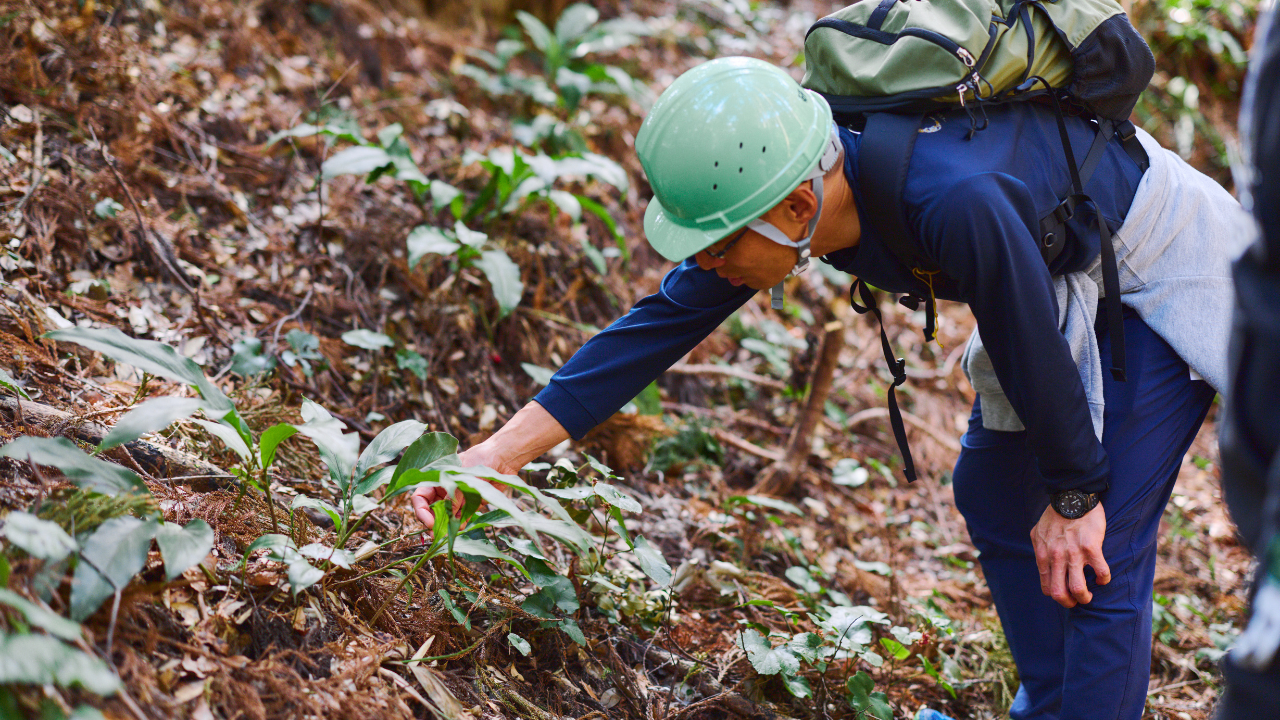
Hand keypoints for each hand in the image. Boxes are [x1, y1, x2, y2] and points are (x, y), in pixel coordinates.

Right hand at [409, 401, 569, 530]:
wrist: (503, 458)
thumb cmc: (480, 460)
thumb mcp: (462, 478)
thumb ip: (454, 497)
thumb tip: (448, 517)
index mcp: (437, 479)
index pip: (420, 497)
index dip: (421, 511)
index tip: (430, 523)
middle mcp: (444, 489)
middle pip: (430, 509)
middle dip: (432, 522)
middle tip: (437, 534)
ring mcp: (456, 497)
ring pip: (445, 516)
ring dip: (446, 525)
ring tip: (449, 533)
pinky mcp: (469, 504)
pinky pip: (460, 517)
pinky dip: (459, 524)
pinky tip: (461, 527)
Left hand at [1030, 502, 1110, 607]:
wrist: (1071, 497)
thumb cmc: (1054, 515)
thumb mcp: (1038, 532)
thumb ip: (1039, 549)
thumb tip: (1042, 561)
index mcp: (1043, 555)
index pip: (1047, 587)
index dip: (1057, 595)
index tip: (1065, 594)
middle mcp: (1056, 557)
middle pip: (1060, 593)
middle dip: (1070, 603)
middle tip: (1077, 601)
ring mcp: (1073, 553)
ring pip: (1078, 588)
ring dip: (1085, 597)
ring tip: (1089, 594)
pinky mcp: (1091, 548)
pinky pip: (1101, 572)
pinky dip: (1104, 579)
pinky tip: (1103, 578)